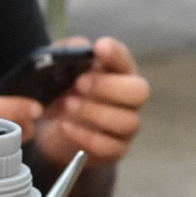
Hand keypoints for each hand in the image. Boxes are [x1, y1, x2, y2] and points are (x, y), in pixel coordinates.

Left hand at [33, 37, 147, 171]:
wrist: (55, 127)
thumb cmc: (63, 91)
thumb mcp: (58, 66)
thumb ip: (67, 52)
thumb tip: (79, 47)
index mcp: (117, 72)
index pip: (125, 59)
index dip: (115, 54)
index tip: (99, 48)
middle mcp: (129, 98)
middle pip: (140, 92)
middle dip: (109, 87)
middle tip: (79, 84)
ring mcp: (126, 125)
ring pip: (128, 121)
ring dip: (95, 112)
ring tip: (68, 105)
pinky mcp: (116, 149)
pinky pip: (109, 146)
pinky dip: (85, 136)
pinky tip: (66, 126)